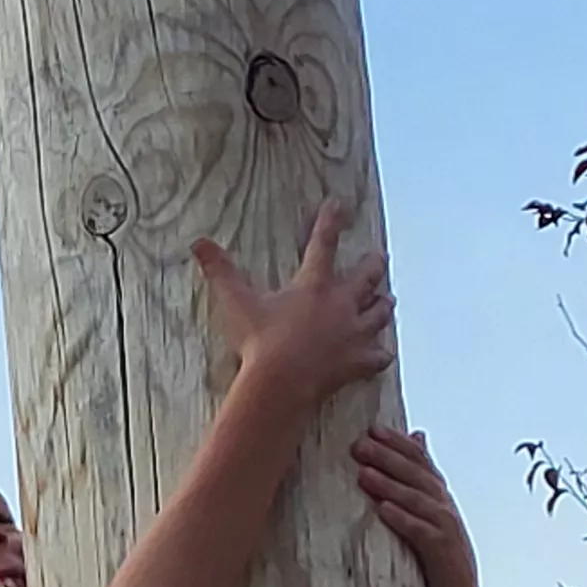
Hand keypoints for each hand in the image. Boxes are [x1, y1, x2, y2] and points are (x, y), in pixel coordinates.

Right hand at [198, 201, 393, 409]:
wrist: (283, 381)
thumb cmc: (260, 341)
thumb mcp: (236, 301)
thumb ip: (220, 271)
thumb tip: (199, 244)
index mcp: (314, 285)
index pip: (323, 243)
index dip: (330, 222)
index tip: (338, 205)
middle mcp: (341, 304)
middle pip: (366, 277)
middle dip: (374, 265)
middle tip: (379, 257)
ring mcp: (354, 333)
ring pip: (379, 313)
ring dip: (383, 305)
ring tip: (388, 299)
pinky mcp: (359, 361)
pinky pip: (378, 357)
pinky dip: (381, 355)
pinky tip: (384, 354)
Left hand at [353, 426, 475, 586]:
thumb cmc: (437, 554)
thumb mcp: (428, 512)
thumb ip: (419, 478)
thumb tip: (418, 436)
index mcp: (439, 495)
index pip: (419, 460)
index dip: (398, 442)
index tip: (372, 428)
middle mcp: (445, 506)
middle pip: (416, 475)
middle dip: (388, 457)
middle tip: (360, 445)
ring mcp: (446, 528)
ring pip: (416, 500)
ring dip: (389, 485)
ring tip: (363, 474)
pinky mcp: (443, 552)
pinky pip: (420, 533)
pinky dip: (403, 520)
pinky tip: (383, 510)